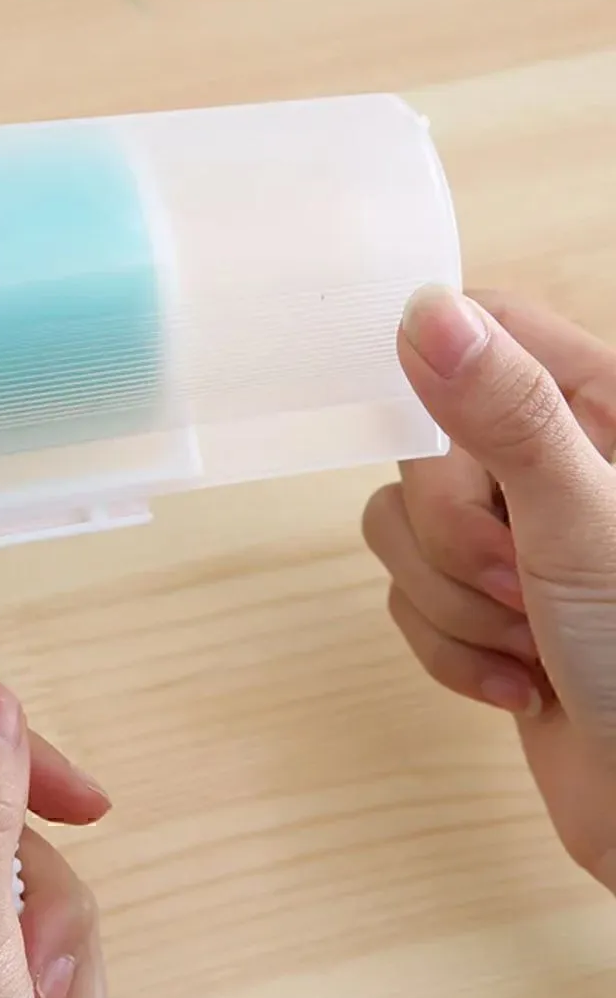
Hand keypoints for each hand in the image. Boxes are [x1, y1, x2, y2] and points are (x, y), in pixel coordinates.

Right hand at [363, 286, 615, 893]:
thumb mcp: (585, 525)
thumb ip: (506, 414)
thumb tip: (427, 309)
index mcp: (604, 411)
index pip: (490, 324)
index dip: (440, 361)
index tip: (420, 424)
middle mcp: (558, 465)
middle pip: (425, 443)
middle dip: (453, 534)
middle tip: (523, 583)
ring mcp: (519, 542)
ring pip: (402, 526)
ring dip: (450, 605)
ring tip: (531, 646)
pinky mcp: (485, 613)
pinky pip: (407, 599)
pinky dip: (450, 652)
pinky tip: (521, 687)